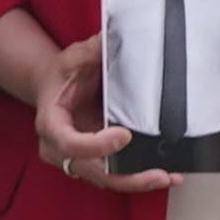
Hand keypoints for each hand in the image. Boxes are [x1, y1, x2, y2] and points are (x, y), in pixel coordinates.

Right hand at [30, 34, 174, 192]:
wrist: (53, 88)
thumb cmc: (60, 76)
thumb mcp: (71, 58)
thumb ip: (90, 51)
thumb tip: (110, 37)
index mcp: (51, 123)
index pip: (69, 143)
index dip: (96, 145)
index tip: (124, 136)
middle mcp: (60, 149)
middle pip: (92, 171)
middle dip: (127, 176)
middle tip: (157, 173)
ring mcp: (77, 159)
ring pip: (106, 180)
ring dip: (137, 181)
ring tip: (168, 176)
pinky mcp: (94, 162)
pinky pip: (115, 176)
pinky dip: (139, 178)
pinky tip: (166, 175)